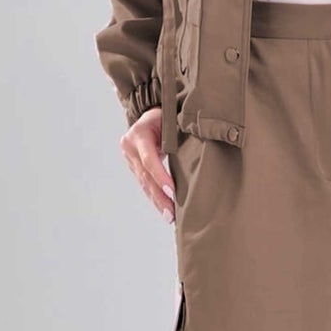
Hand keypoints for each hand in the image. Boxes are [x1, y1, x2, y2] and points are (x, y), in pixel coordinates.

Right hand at [121, 104, 176, 221]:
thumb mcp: (172, 118)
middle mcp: (130, 147)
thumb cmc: (167, 114)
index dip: (160, 177)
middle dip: (159, 197)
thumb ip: (179, 134)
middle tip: (172, 214)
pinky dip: (156, 196)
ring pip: (144, 184)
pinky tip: (165, 209)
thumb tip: (200, 153)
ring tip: (170, 217)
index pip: (149, 160)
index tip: (172, 192)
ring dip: (158, 201)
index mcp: (139, 134)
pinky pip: (146, 184)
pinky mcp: (135, 167)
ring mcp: (130, 158)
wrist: (151, 113)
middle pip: (145, 176)